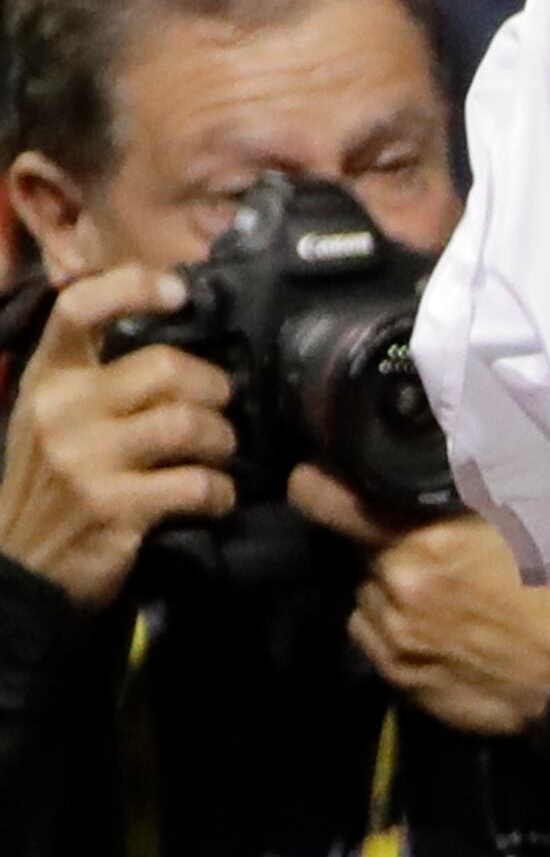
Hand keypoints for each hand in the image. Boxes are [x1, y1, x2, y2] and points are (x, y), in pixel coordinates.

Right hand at [0, 269, 235, 606]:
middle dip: (213, 387)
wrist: (19, 569)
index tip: (178, 292)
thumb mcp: (53, 416)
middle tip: (217, 408)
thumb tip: (176, 321)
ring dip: (222, 440)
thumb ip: (98, 373)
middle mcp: (62, 412)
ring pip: (189, 423)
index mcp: (47, 380)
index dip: (133, 287)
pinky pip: (197, 483)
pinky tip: (214, 498)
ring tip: (218, 454)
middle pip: (166, 367)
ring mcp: (85, 460)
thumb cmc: (49, 482)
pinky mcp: (113, 507)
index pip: (78, 308)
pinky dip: (220, 491)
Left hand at [295, 468, 549, 737]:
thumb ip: (481, 480)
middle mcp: (397, 588)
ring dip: (388, 589)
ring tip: (439, 591)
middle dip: (383, 544)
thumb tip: (458, 443)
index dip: (318, 486)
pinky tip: (440, 627)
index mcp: (425, 539)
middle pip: (360, 554)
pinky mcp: (401, 681)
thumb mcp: (537, 506)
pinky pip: (375, 641)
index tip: (312, 478)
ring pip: (366, 600)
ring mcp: (394, 639)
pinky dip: (394, 628)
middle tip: (428, 543)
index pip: (336, 504)